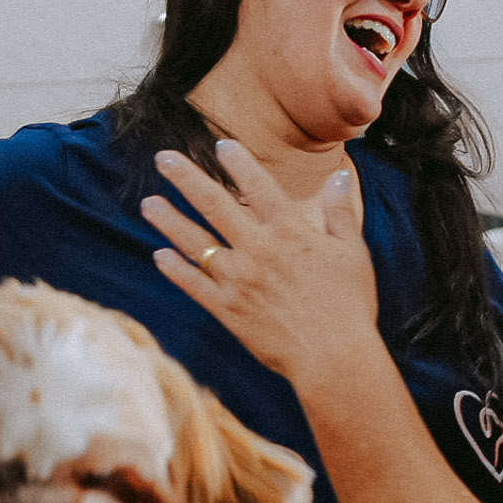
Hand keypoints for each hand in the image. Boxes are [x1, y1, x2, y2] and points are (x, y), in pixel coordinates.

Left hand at [141, 140, 379, 385]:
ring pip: (195, 242)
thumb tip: (339, 175)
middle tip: (163, 159)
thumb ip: (341, 211)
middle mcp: (258, 249)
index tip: (220, 145)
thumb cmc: (350, 306)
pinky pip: (194, 285)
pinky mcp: (227, 310)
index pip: (258, 186)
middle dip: (187, 178)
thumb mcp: (353, 252)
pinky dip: (175, 269)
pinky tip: (159, 255)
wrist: (333, 358)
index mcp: (290, 232)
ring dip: (169, 221)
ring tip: (148, 204)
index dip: (238, 162)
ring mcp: (238, 280)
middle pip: (214, 205)